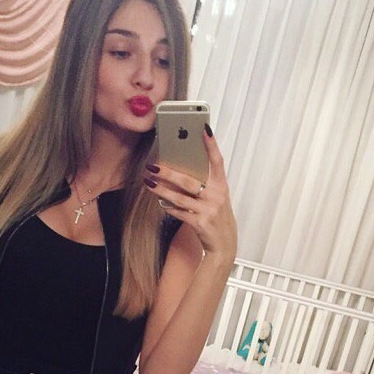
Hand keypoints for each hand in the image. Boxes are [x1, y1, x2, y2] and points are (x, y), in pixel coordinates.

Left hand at [144, 127, 236, 263]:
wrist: (224, 244)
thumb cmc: (217, 216)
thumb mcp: (216, 197)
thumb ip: (204, 183)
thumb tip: (179, 169)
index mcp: (221, 185)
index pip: (217, 161)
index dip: (211, 145)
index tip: (203, 129)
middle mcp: (216, 196)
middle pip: (188, 180)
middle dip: (168, 172)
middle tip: (153, 165)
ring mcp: (209, 210)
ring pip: (180, 197)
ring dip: (161, 190)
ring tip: (148, 182)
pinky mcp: (200, 223)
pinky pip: (180, 212)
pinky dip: (169, 207)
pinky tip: (161, 202)